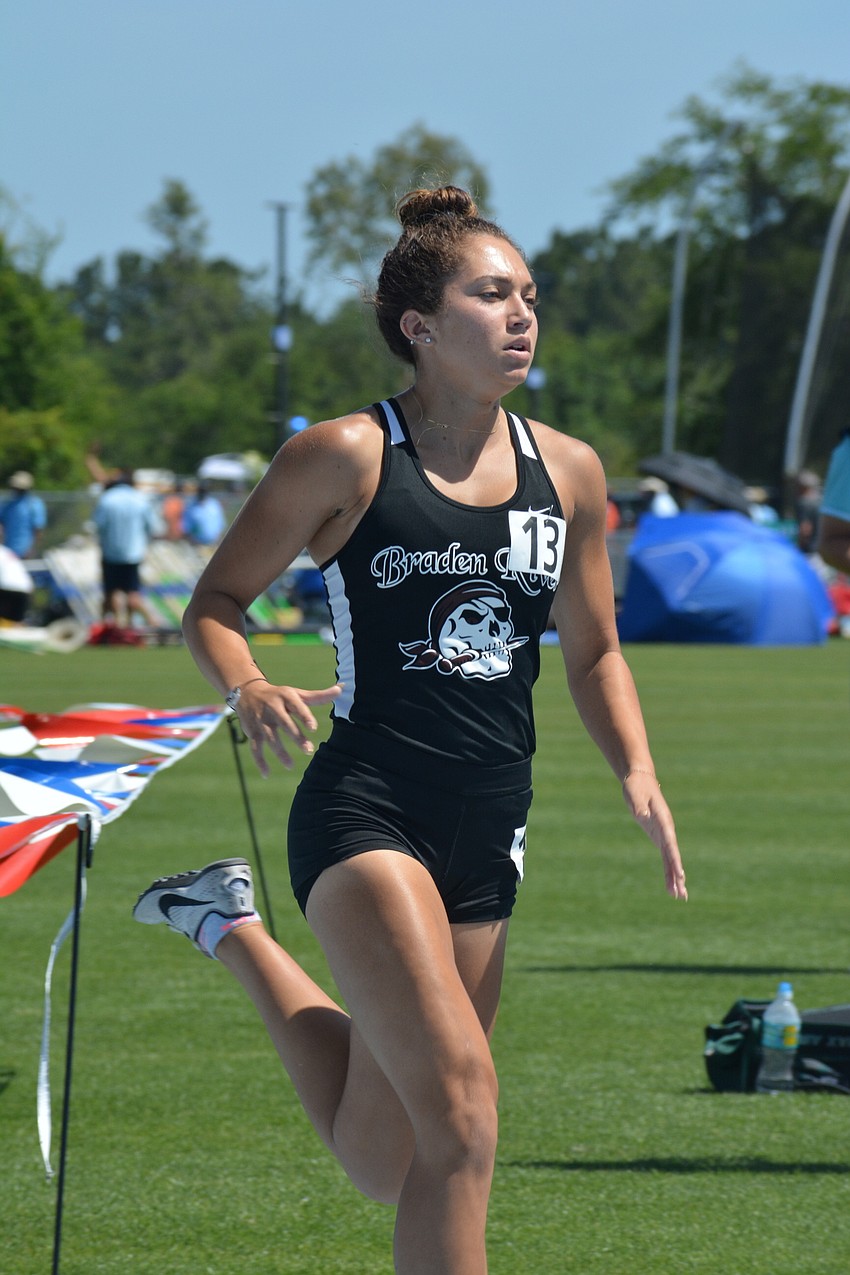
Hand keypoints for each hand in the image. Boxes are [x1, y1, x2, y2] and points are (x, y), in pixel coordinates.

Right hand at [234, 681, 341, 775]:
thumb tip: (341, 689)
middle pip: (284, 722)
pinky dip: (259, 761)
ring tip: (291, 765)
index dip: (304, 716)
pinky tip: (267, 774)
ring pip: (270, 737)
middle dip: (295, 736)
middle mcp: (272, 707)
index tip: (313, 728)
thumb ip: (319, 696)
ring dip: (279, 751)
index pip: (296, 705)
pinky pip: (255, 747)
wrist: (248, 692)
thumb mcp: (297, 693)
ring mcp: (261, 720)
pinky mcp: (252, 731)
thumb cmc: (280, 695)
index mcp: (286, 696)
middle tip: (308, 750)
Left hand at [622, 773, 686, 900]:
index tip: (679, 874)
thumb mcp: (634, 794)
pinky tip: (670, 886)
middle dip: (678, 875)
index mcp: (663, 819)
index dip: (675, 859)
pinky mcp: (659, 837)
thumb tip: (642, 815)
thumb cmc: (636, 786)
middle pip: (674, 855)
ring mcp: (664, 834)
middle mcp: (667, 829)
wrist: (640, 780)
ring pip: (671, 860)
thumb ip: (639, 805)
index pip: (670, 842)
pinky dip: (668, 871)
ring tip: (680, 897)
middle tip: (682, 894)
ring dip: (674, 878)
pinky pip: (665, 857)